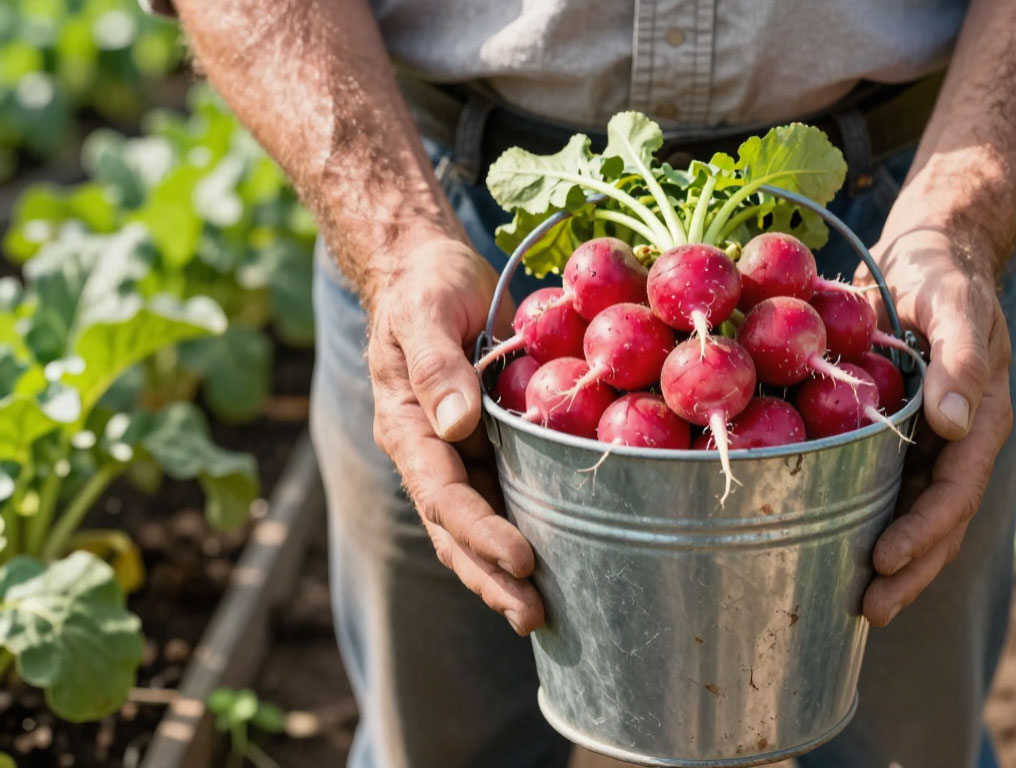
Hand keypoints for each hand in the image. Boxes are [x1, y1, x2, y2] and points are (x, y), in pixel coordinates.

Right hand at [364, 230, 542, 634]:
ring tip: (541, 616)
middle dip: (491, 576)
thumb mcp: (426, 313)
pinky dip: (523, 534)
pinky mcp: (487, 446)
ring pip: (475, 528)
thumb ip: (438, 367)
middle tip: (533, 615)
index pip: (444, 494)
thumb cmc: (426, 287)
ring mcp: (457, 455)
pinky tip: (555, 566)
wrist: (430, 272)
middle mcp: (430, 452)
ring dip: (503, 574)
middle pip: (456, 529)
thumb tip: (457, 424)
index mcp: (408, 427)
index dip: (481, 532)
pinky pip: (502, 499)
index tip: (522, 558)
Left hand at [853, 228, 1013, 625]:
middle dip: (908, 570)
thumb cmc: (943, 275)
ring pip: (912, 516)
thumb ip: (963, 359)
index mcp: (978, 419)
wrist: (926, 257)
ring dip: (891, 564)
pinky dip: (865, 524)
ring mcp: (928, 446)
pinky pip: (885, 491)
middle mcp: (956, 443)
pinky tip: (835, 552)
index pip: (955, 491)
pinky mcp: (896, 438)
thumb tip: (957, 423)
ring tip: (856, 605)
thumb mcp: (955, 304)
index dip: (924, 531)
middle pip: (939, 522)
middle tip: (869, 610)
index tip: (885, 560)